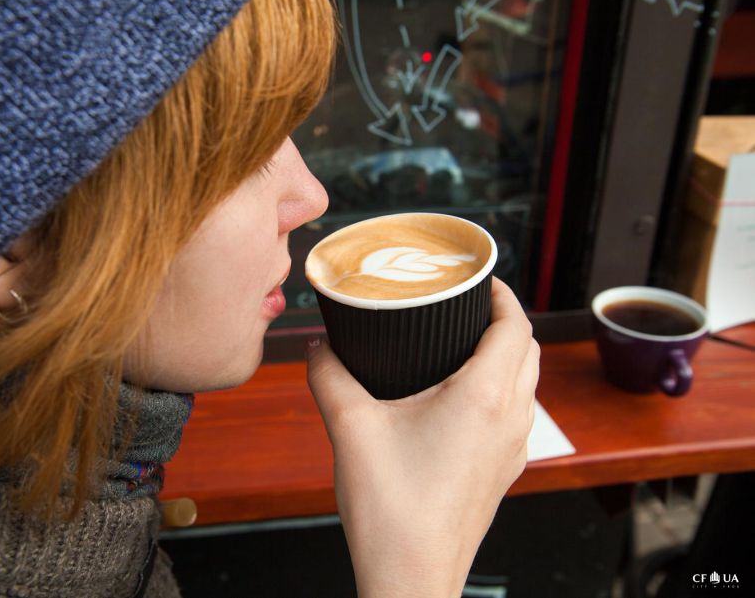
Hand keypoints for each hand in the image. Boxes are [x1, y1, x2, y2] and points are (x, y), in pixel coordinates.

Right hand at [306, 277, 538, 596]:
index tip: (479, 279)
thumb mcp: (350, 428)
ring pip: (528, 384)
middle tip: (467, 304)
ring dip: (507, 354)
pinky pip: (516, 415)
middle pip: (528, 351)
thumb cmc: (391, 511)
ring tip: (463, 343)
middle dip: (505, 319)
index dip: (503, 294)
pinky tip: (461, 399)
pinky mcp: (502, 473)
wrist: (411, 579)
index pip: (516, 326)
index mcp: (485, 398)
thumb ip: (330, 376)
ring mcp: (512, 451)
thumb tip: (318, 347)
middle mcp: (510, 420)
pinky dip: (502, 389)